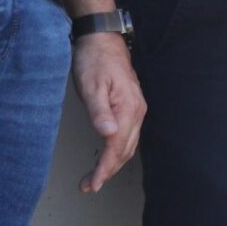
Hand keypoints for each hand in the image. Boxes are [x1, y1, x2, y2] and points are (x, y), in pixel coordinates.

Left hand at [69, 32, 144, 192]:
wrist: (102, 39)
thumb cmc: (94, 60)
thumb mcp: (91, 85)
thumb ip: (100, 111)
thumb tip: (108, 135)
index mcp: (128, 108)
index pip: (116, 146)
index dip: (105, 168)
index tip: (94, 184)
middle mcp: (137, 112)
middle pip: (125, 150)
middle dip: (107, 171)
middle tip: (88, 186)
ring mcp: (136, 109)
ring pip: (127, 145)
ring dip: (112, 164)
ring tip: (94, 177)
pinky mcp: (131, 107)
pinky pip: (127, 136)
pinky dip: (116, 151)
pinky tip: (107, 155)